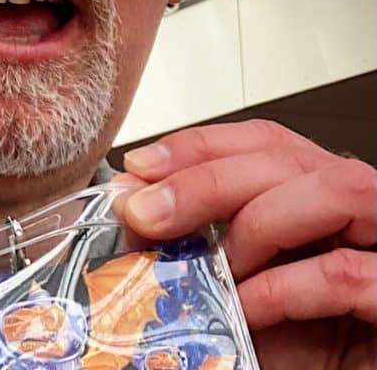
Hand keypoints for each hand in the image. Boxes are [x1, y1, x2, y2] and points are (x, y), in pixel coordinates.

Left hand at [117, 119, 376, 369]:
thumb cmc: (307, 344)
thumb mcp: (240, 288)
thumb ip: (195, 246)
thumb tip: (132, 209)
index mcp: (320, 199)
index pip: (266, 141)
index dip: (200, 145)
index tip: (141, 167)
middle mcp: (361, 212)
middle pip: (289, 158)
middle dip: (205, 180)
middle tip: (146, 213)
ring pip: (336, 190)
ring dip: (256, 223)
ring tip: (212, 267)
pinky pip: (345, 274)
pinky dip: (280, 289)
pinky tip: (241, 308)